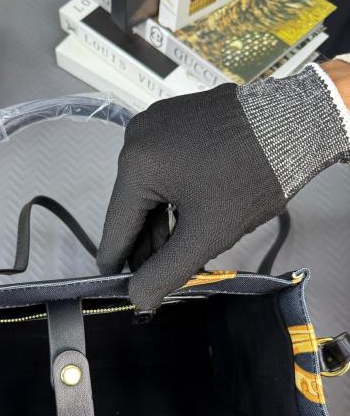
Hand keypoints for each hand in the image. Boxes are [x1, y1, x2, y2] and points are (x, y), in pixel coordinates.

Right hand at [98, 64, 349, 309]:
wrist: (299, 124)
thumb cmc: (254, 174)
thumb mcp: (206, 234)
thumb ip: (165, 272)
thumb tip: (138, 298)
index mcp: (137, 164)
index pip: (117, 226)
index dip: (116, 262)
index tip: (117, 286)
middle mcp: (138, 137)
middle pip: (133, 207)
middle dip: (150, 244)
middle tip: (163, 275)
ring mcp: (158, 124)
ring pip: (150, 188)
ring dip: (163, 222)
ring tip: (183, 250)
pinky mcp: (177, 118)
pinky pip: (164, 167)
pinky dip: (173, 195)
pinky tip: (190, 217)